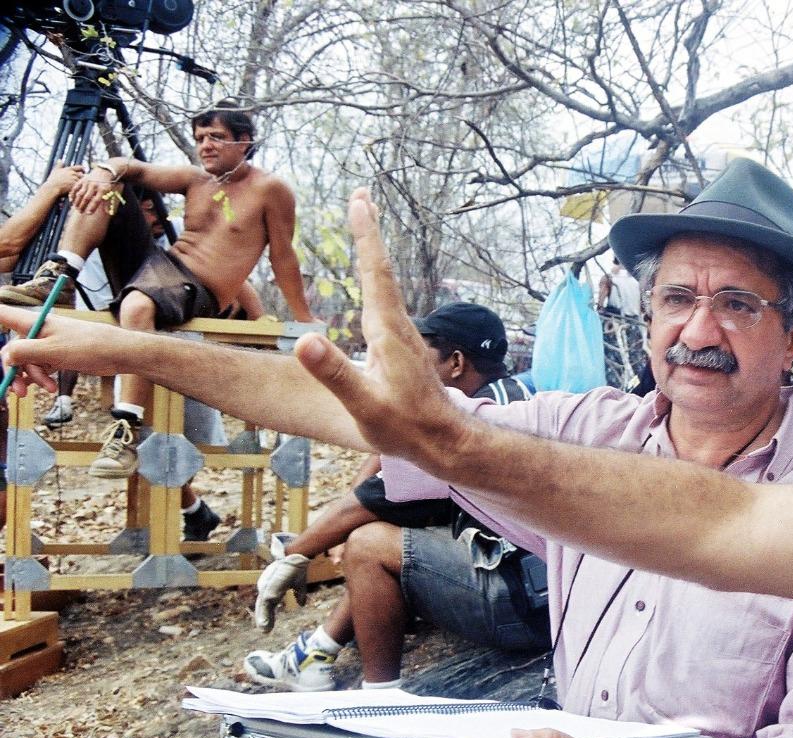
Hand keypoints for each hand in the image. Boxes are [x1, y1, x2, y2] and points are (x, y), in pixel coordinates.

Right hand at [0, 308, 134, 396]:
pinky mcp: (56, 356)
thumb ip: (24, 352)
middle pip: (11, 349)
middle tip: (19, 391)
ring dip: (30, 378)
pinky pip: (39, 368)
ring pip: (25, 362)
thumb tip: (6, 357)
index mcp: (33, 323)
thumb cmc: (88, 346)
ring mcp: (46, 345)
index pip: (3, 314)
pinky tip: (49, 388)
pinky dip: (41, 378)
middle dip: (13, 370)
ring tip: (47, 389)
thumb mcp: (52, 350)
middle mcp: (37, 332)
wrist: (117, 353)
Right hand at [44, 161, 84, 195]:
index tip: (84, 171)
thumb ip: (59, 165)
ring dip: (82, 184)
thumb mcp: (55, 171)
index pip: (80, 167)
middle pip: (82, 175)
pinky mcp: (75, 186)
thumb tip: (60, 160)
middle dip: (82, 178)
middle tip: (83, 181)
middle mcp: (72, 173)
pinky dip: (81, 188)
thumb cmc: (53, 180)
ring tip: (82, 187)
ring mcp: (74, 179)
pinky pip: (81, 187)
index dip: (83, 169)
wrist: (52, 188)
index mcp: (69, 169)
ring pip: (82, 181)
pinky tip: (80, 191)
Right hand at [68, 163, 120, 214]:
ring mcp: (87, 183)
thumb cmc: (106, 185)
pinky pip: (75, 188)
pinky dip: (72, 194)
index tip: (88, 213)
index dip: (92, 208)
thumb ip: (108, 203)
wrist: (103, 172)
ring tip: (76, 208)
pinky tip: (71, 200)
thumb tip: (108, 213)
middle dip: (82, 206)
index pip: (96, 200)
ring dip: (77, 202)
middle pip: (86, 198)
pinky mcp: (82, 180)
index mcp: (102, 190)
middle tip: (80, 212)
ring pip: (80, 194)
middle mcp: (94, 186)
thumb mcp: (110, 193)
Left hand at [253, 533, 308, 631]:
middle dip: (264, 618)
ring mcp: (267, 588)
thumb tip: (301, 605)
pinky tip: (263, 624)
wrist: (297, 556)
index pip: (267, 603)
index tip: (268, 625)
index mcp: (272, 587)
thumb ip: (299, 594)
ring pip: (262, 607)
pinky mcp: (269, 589)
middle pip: (263, 606)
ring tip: (264, 630)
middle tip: (265, 631)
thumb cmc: (297, 568)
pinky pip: (264, 604)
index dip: (267, 613)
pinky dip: (264, 615)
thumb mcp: (299, 585)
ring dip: (263, 619)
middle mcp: (266, 587)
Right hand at [292, 189, 464, 468]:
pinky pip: (386, 304)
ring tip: (365, 228)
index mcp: (388, 332)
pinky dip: (377, 281)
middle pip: (383, 270)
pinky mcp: (402, 350)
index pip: (376, 273)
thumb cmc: (406, 428)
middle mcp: (398, 327)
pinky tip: (373, 289)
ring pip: (386, 286)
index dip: (366, 236)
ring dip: (374, 254)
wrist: (445, 443)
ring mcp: (402, 337)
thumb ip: (335, 373)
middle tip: (362, 196)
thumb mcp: (364, 404)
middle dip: (370, 232)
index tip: (360, 200)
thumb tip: (304, 342)